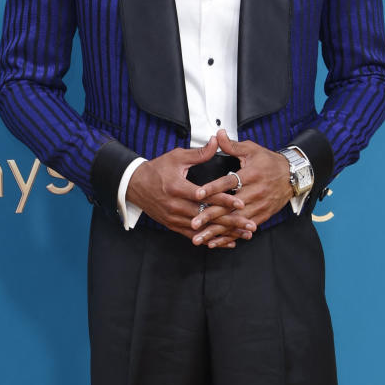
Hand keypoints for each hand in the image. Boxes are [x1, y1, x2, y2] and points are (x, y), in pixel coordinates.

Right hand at [127, 136, 256, 247]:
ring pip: (203, 229)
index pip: (205, 196)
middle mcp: (176, 206)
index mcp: (178, 188)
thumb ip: (198, 153)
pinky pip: (194, 235)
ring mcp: (174, 218)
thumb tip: (215, 141)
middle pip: (207, 216)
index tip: (241, 203)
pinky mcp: (172, 225)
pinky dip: (211, 239)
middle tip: (250, 225)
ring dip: (224, 233)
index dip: (224, 200)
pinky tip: (226, 242)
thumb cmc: (156, 169)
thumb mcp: (176, 157)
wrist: (134, 185)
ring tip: (243, 236)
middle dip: (230, 221)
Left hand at [189, 128, 293, 231]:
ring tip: (199, 238)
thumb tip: (217, 135)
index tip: (197, 194)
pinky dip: (229, 237)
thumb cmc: (269, 162)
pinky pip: (243, 229)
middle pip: (229, 207)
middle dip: (210, 216)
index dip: (213, 188)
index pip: (229, 182)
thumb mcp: (252, 150)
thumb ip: (232, 145)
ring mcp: (258, 206)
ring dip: (216, 231)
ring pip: (234, 222)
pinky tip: (214, 243)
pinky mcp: (261, 216)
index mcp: (251, 175)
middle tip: (193, 223)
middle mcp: (255, 193)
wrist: (293, 176)